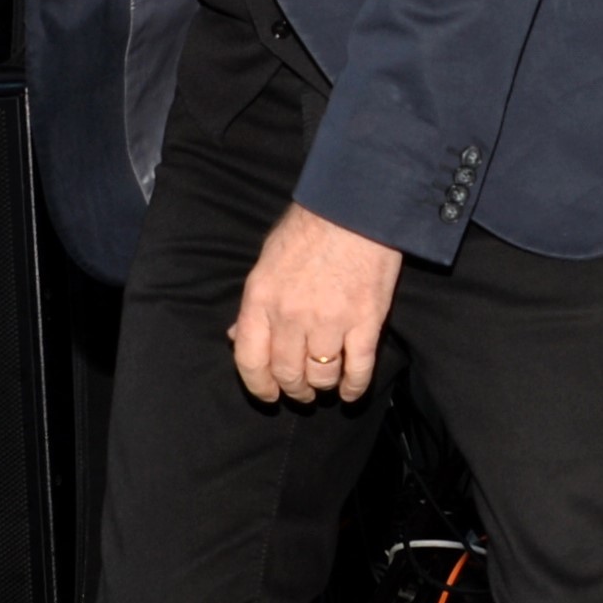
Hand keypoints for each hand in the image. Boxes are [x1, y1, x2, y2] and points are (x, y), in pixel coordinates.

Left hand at [230, 205, 404, 404]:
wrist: (356, 207)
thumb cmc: (310, 227)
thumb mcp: (267, 260)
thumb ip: (253, 304)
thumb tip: (237, 336)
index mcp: (261, 299)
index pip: (250, 360)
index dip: (258, 386)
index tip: (269, 395)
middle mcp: (291, 316)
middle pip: (287, 373)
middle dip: (294, 389)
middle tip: (301, 392)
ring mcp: (330, 321)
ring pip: (321, 376)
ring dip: (322, 386)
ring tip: (325, 385)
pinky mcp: (366, 321)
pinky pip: (358, 368)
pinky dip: (354, 387)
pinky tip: (350, 392)